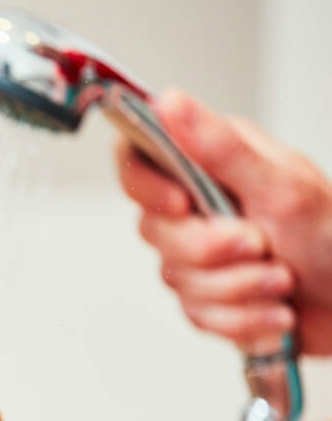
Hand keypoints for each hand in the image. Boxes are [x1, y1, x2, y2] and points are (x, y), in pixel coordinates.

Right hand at [116, 88, 331, 353]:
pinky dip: (241, 318)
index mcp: (211, 164)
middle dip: (210, 250)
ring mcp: (198, 255)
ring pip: (177, 278)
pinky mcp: (206, 297)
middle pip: (154, 230)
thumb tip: (171, 102)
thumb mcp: (282, 184)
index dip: (144, 186)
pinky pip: (196, 315)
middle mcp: (198, 205)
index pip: (137, 159)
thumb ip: (220, 147)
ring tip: (281, 279)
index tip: (180, 204)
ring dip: (237, 288)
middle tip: (259, 244)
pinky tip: (274, 308)